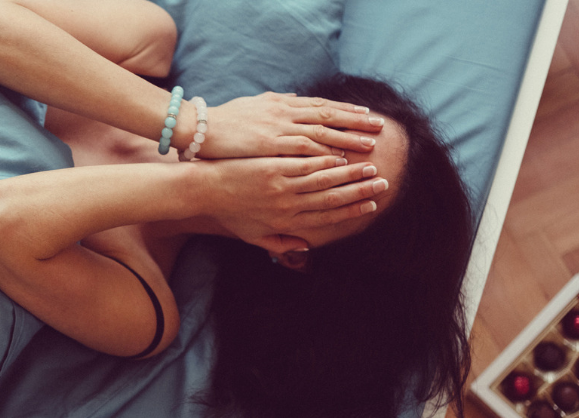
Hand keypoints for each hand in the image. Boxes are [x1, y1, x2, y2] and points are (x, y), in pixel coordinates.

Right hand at [195, 92, 385, 158]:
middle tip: (379, 127)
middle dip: (355, 122)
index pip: (320, 105)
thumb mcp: (253, 104)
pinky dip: (322, 153)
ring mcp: (278, 128)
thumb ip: (275, 102)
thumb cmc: (224, 120)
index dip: (345, 109)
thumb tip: (292, 97)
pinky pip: (302, 149)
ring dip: (346, 140)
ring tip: (369, 147)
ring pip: (321, 132)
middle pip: (328, 116)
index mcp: (281, 103)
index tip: (365, 113)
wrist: (199, 128)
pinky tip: (339, 160)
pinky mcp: (269, 145)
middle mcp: (284, 112)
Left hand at [202, 155, 387, 244]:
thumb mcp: (253, 236)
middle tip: (382, 184)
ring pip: (323, 180)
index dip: (351, 211)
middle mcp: (288, 205)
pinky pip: (304, 164)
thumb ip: (280, 243)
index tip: (371, 206)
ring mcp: (281, 185)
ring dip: (349, 174)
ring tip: (370, 166)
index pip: (326, 216)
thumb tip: (303, 248)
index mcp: (286, 221)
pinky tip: (341, 155)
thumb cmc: (229, 213)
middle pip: (331, 198)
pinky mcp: (273, 167)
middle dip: (359, 192)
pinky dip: (324, 161)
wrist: (205, 192)